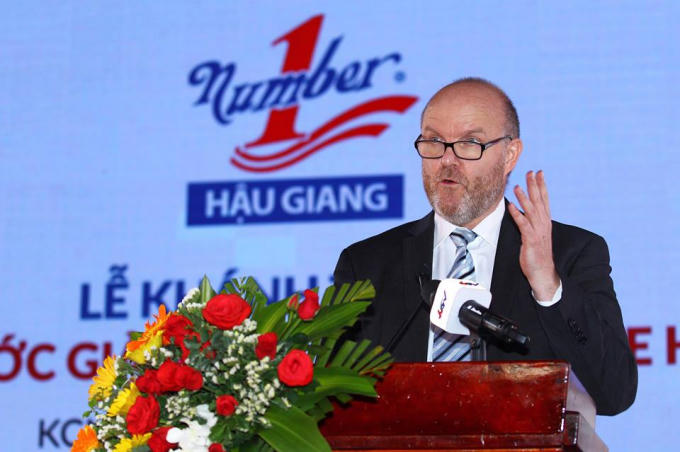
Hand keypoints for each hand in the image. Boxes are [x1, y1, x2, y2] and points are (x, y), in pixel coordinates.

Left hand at [507, 170, 559, 300]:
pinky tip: (512, 207)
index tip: (539, 173)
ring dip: (524, 198)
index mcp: (545, 222)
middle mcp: (543, 224)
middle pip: (539, 201)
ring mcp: (538, 232)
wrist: (543, 272)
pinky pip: (523, 225)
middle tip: (531, 172)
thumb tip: (525, 209)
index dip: (541, 185)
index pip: (544, 199)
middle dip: (534, 185)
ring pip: (531, 211)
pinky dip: (517, 215)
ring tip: (517, 186)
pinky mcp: (531, 240)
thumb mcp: (536, 234)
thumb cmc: (538, 254)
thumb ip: (532, 221)